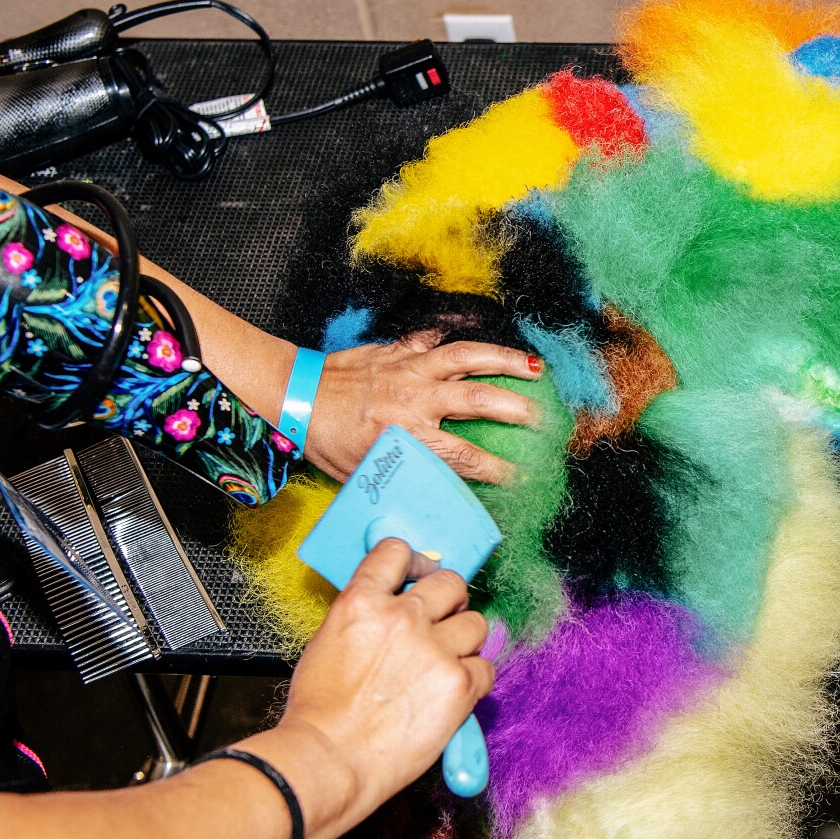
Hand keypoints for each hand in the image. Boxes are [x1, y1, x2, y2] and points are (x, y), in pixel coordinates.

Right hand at [266, 539, 495, 838]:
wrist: (327, 760)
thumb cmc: (318, 716)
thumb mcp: (327, 645)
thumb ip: (363, 620)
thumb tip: (388, 612)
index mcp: (361, 604)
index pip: (396, 553)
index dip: (413, 561)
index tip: (419, 573)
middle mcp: (402, 618)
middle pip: (450, 583)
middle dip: (450, 600)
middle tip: (445, 620)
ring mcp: (434, 649)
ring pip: (476, 624)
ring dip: (465, 641)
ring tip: (447, 665)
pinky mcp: (459, 684)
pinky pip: (486, 668)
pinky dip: (474, 681)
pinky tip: (454, 695)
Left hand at [304, 332, 540, 483]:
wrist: (296, 393)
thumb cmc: (326, 439)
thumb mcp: (364, 473)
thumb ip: (404, 478)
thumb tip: (437, 496)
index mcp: (406, 435)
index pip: (465, 456)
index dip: (497, 468)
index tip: (520, 475)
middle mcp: (414, 399)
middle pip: (479, 401)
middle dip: (517, 408)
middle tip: (544, 418)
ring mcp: (410, 369)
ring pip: (468, 358)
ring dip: (506, 361)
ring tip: (537, 367)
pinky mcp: (400, 351)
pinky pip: (438, 342)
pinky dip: (461, 341)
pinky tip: (484, 346)